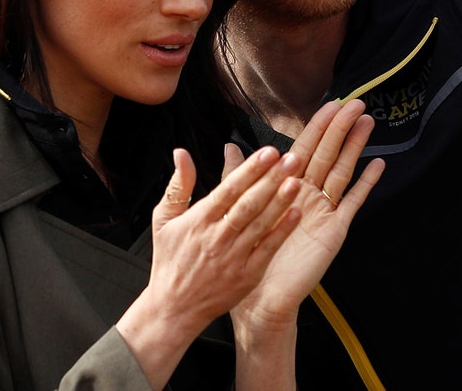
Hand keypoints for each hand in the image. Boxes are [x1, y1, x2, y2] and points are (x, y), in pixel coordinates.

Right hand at [117, 146, 302, 388]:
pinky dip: (281, 232)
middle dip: (271, 179)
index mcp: (198, 221)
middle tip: (291, 159)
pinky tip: (296, 215)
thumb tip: (181, 152)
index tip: (268, 152)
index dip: (250, 170)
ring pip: (260, 224)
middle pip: (248, 203)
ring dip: (280, 201)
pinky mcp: (246, 275)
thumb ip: (178, 185)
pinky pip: (267, 250)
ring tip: (297, 180)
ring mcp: (233, 257)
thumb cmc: (170, 263)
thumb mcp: (164, 220)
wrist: (174, 309)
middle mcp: (217, 237)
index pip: (228, 189)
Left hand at [230, 99, 384, 330]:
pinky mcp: (334, 230)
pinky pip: (352, 203)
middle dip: (341, 128)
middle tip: (355, 103)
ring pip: (341, 171)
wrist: (260, 298)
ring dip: (355, 147)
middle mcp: (308, 195)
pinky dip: (365, 184)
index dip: (318, 125)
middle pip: (328, 154)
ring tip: (367, 122)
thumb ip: (239, 176)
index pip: (305, 148)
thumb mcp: (240, 209)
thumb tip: (230, 146)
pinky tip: (377, 165)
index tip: (331, 104)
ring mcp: (324, 211)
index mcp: (287, 187)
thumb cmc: (250, 255)